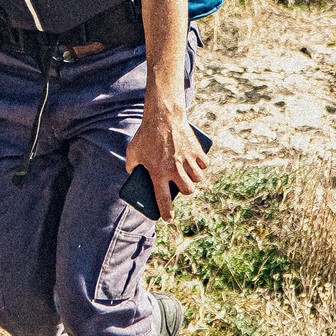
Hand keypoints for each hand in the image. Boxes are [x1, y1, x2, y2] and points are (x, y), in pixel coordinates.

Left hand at [123, 102, 207, 221]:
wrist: (163, 115)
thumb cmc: (146, 134)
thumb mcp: (133, 151)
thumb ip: (131, 165)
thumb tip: (132, 174)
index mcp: (158, 172)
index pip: (163, 198)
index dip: (166, 212)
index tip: (168, 219)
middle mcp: (174, 169)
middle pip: (188, 191)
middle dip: (185, 191)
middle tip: (181, 185)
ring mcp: (187, 160)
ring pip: (198, 179)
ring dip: (194, 178)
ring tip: (189, 174)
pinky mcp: (196, 150)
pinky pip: (204, 164)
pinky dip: (202, 165)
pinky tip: (198, 163)